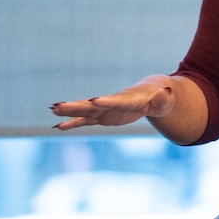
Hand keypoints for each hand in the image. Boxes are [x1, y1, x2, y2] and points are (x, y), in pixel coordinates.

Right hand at [50, 75, 179, 129]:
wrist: (151, 94)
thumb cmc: (161, 98)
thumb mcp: (165, 101)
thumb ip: (163, 99)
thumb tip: (165, 92)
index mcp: (130, 100)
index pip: (118, 101)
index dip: (107, 101)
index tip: (94, 100)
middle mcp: (113, 103)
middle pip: (93, 106)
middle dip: (77, 106)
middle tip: (59, 106)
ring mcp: (106, 110)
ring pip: (85, 112)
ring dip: (70, 112)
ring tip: (53, 111)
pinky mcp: (103, 116)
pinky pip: (85, 121)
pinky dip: (72, 123)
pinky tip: (58, 126)